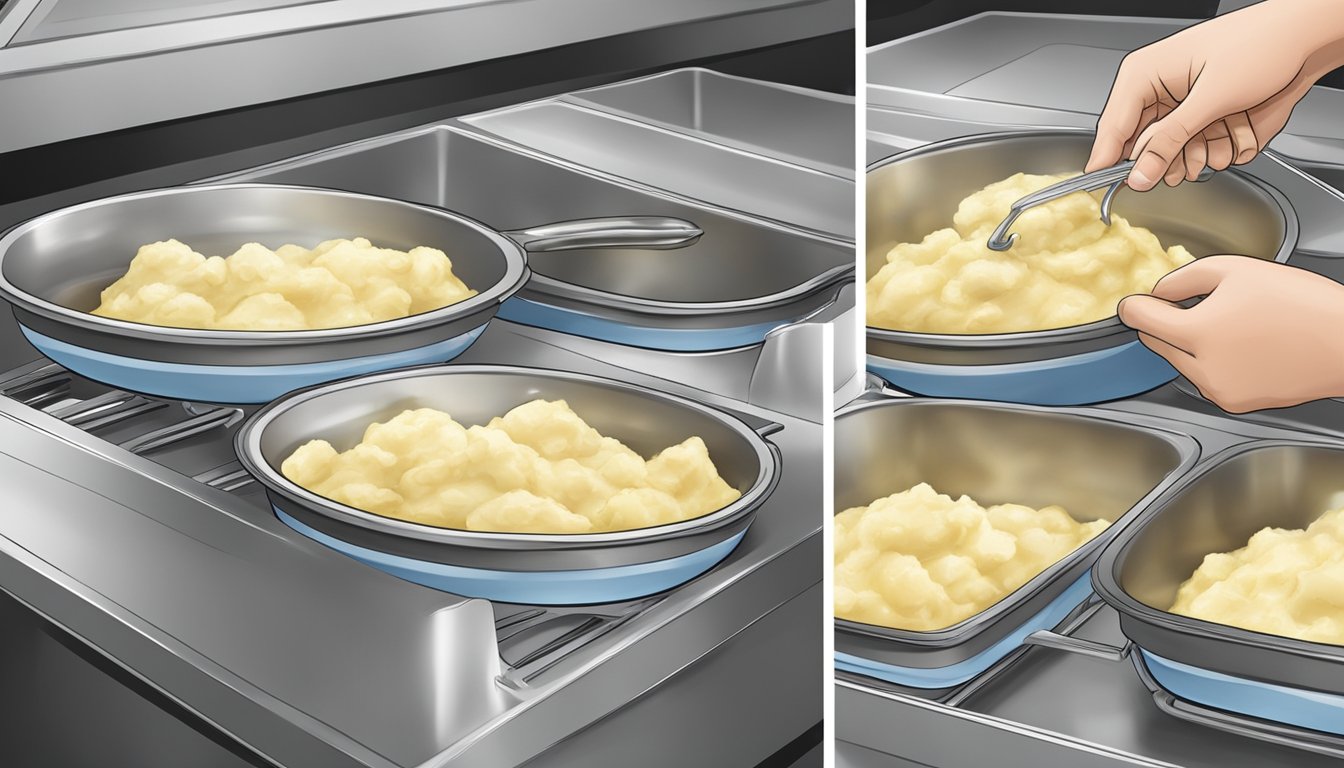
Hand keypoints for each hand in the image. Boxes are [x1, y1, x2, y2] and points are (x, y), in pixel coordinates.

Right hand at [1087, 0, 1343, 190]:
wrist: (1303, 38)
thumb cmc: (1260, 44)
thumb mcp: (1211, 97)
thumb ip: (1170, 141)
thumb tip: (1139, 174)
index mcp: (1143, 75)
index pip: (1112, 129)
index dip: (1108, 162)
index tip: (1109, 189)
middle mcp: (1158, 93)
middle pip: (1142, 148)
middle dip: (1169, 159)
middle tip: (1185, 164)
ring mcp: (1181, 108)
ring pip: (1172, 154)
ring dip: (1199, 155)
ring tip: (1220, 138)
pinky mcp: (1201, 119)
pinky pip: (1197, 151)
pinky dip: (1218, 149)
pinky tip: (1234, 131)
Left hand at [1118, 256, 1343, 412]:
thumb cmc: (1302, 304)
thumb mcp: (1236, 269)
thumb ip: (1185, 279)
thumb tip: (1159, 292)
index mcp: (1197, 332)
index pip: (1140, 320)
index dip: (1135, 306)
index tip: (1136, 303)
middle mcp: (1202, 367)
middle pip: (1157, 343)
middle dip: (1164, 324)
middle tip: (1191, 306)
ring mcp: (1218, 389)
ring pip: (1181, 362)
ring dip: (1189, 344)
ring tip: (1230, 323)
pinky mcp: (1234, 402)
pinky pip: (1207, 379)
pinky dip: (1212, 362)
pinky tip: (1242, 345)